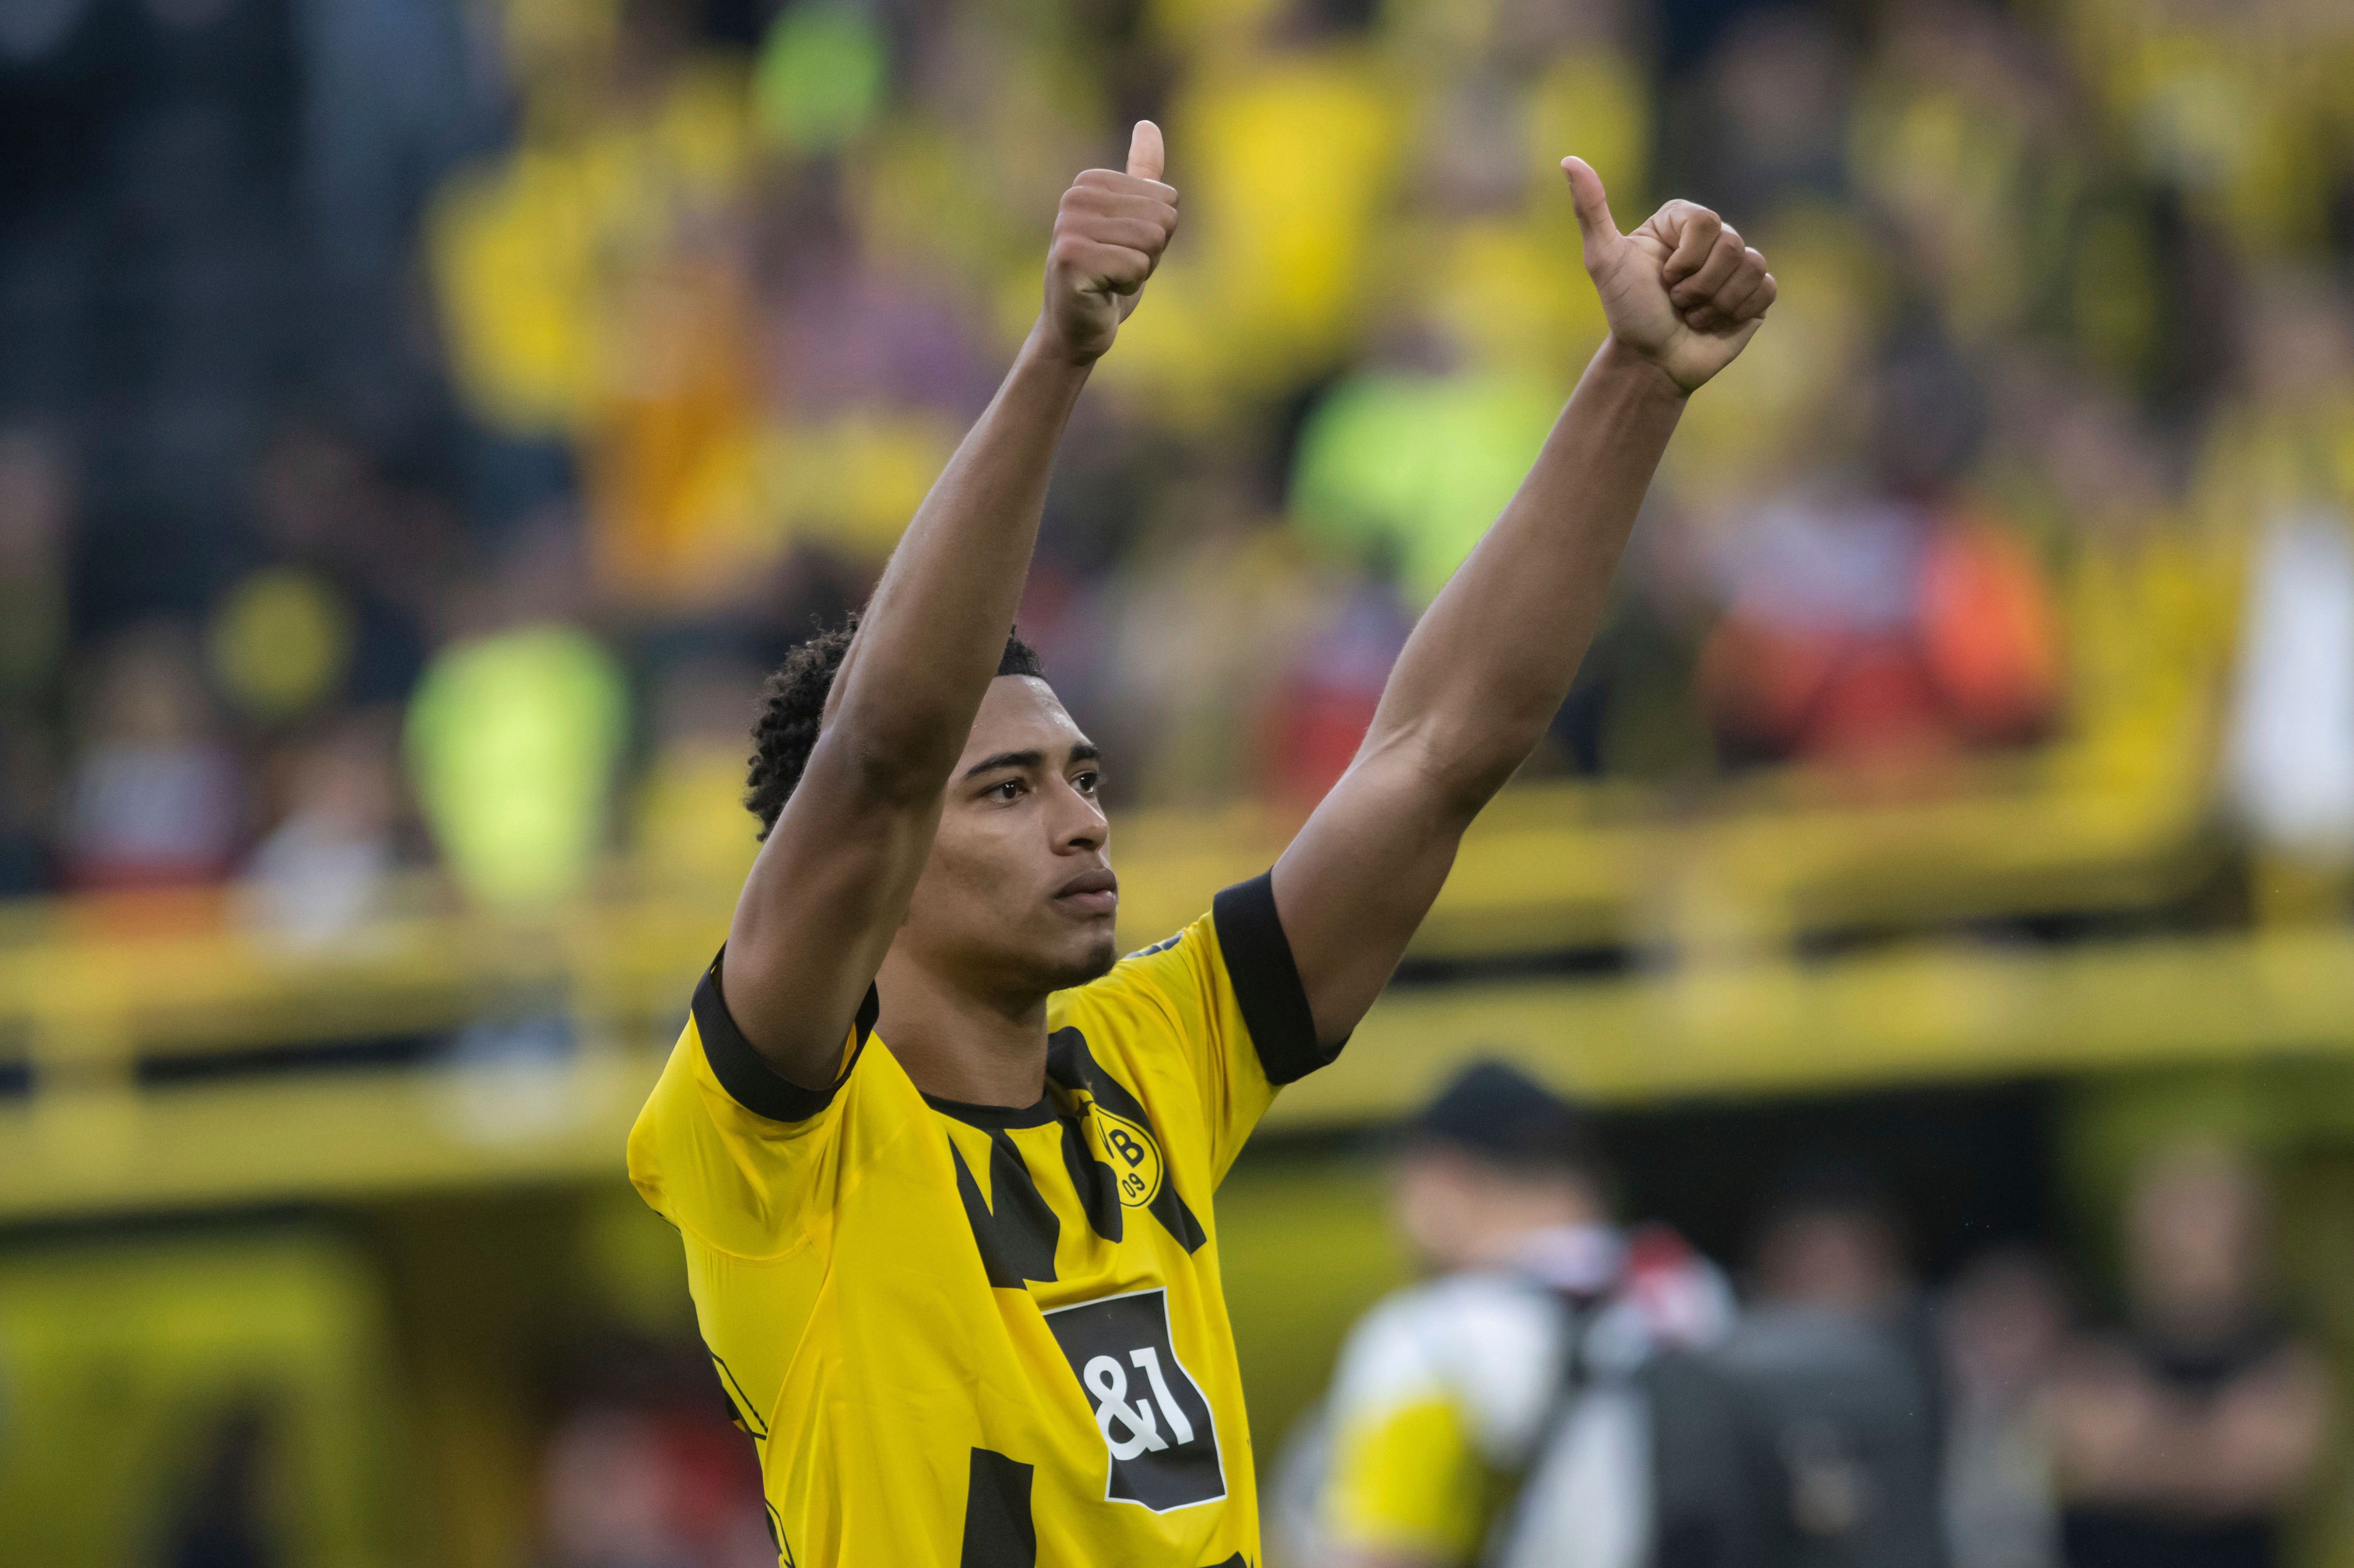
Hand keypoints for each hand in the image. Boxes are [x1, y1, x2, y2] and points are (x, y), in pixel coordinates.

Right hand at [1040, 122, 1179, 364]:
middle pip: (1163, 218)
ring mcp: (1069, 227)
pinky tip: (1103, 291)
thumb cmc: (1106, 274)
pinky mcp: (1072, 259)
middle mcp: (1074, 198)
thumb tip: (1148, 125)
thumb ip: (1141, 174)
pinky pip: (1135, 266)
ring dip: (1140, 270)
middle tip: (1118, 267)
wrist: (1076, 328)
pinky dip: (1127, 286)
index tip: (1124, 248)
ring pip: (1151, 242)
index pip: (1167, 199)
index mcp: (1090, 182)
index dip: (1157, 233)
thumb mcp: (1131, 220)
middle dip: (1151, 252)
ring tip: (1110, 278)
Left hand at [1563, 157, 1774, 394]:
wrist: (1651, 361)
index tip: (1663, 277)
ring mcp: (1738, 264)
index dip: (1685, 259)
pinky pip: (1766, 289)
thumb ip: (1590, 209)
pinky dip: (1738, 312)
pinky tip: (1716, 322)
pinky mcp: (1758, 292)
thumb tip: (1569, 160)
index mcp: (1682, 221)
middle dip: (1697, 286)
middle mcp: (1714, 236)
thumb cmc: (1628, 312)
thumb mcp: (1603, 260)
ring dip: (1714, 304)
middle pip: (1732, 245)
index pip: (1706, 222)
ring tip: (1692, 314)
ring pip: (1751, 268)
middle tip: (1675, 302)